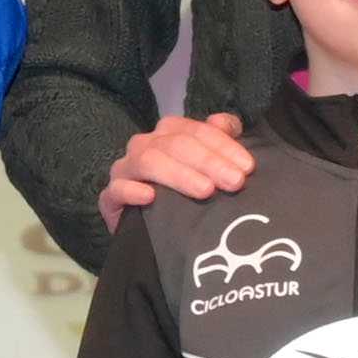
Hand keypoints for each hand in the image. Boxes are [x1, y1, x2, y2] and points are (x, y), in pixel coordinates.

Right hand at [93, 112, 258, 224]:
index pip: (197, 130)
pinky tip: (151, 197)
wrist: (149, 233)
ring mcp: (125, 170)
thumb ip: (219, 140)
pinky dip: (132, 190)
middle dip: (209, 161)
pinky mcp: (109, 198)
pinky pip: (116, 190)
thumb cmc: (182, 196)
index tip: (247, 167)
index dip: (223, 146)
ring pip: (148, 160)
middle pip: (176, 143)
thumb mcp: (207, 168)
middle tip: (235, 182)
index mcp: (168, 133)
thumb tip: (227, 124)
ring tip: (206, 190)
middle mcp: (145, 145)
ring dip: (180, 174)